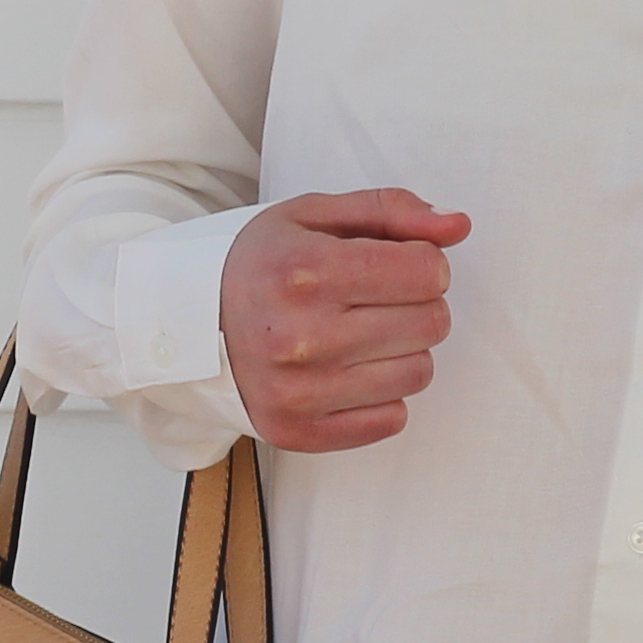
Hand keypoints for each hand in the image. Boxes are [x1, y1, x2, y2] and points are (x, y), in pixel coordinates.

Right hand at [219, 188, 469, 452]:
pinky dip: (382, 394)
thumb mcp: (315, 214)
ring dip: (403, 349)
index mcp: (306, 272)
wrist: (185, 321)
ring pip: (419, 373)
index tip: (395, 263)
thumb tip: (457, 227)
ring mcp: (298, 391)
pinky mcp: (297, 431)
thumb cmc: (260, 262)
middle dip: (417, 303)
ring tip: (361, 332)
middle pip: (431, 323)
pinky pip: (392, 419)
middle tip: (375, 297)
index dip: (424, 262)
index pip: (429, 272)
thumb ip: (392, 210)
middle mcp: (301, 336)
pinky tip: (349, 369)